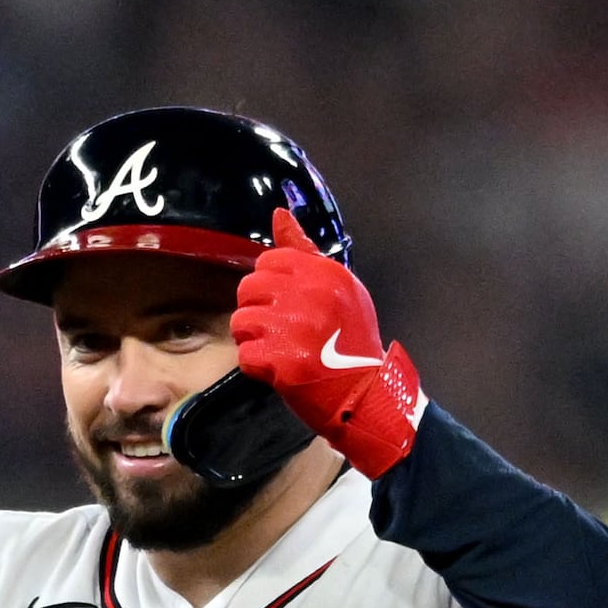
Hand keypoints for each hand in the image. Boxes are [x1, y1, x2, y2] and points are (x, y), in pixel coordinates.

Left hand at [231, 205, 424, 478]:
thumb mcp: (340, 288)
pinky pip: (245, 356)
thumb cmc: (352, 341)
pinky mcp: (283, 362)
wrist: (367, 394)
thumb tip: (279, 213)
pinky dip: (256, 367)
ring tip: (276, 350)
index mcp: (324, 273)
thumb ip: (306, 252)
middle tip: (276, 330)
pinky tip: (278, 370)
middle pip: (249, 288)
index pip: (268, 261)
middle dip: (255, 310)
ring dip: (252, 339)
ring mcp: (295, 329)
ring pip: (241, 322)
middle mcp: (309, 295)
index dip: (268, 285)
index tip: (283, 304)